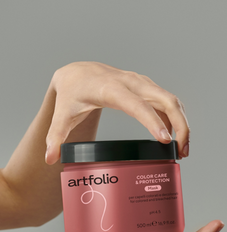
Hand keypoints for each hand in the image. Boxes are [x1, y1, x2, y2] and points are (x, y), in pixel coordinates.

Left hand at [44, 62, 189, 163]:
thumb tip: (49, 158)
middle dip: (179, 125)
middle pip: (164, 99)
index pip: (135, 104)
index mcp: (109, 89)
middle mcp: (130, 83)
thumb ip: (55, 136)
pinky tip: (175, 138)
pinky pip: (167, 101)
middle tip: (180, 152)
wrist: (77, 72)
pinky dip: (176, 118)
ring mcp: (140, 83)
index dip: (151, 120)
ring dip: (182, 123)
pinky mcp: (145, 87)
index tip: (164, 139)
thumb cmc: (71, 93)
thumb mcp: (61, 114)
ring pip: (171, 99)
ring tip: (181, 151)